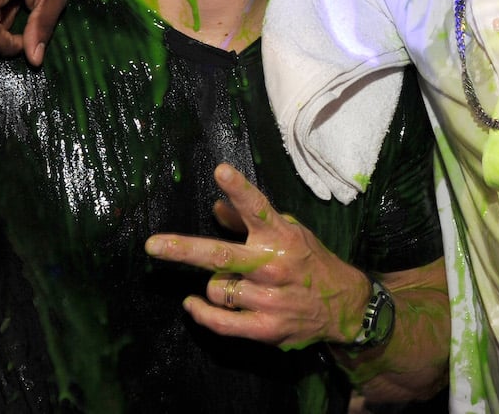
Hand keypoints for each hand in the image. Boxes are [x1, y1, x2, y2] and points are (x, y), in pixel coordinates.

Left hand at [145, 164, 371, 350]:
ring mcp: (270, 298)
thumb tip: (216, 206)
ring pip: (217, 288)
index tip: (221, 170)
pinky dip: (201, 313)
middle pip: (221, 256)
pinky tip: (192, 305)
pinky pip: (221, 322)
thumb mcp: (290, 232)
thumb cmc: (310, 262)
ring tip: (233, 283)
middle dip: (184, 250)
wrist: (344, 306)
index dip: (239, 189)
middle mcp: (274, 265)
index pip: (257, 208)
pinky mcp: (267, 327)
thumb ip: (250, 222)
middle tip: (153, 245)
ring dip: (216, 285)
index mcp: (281, 236)